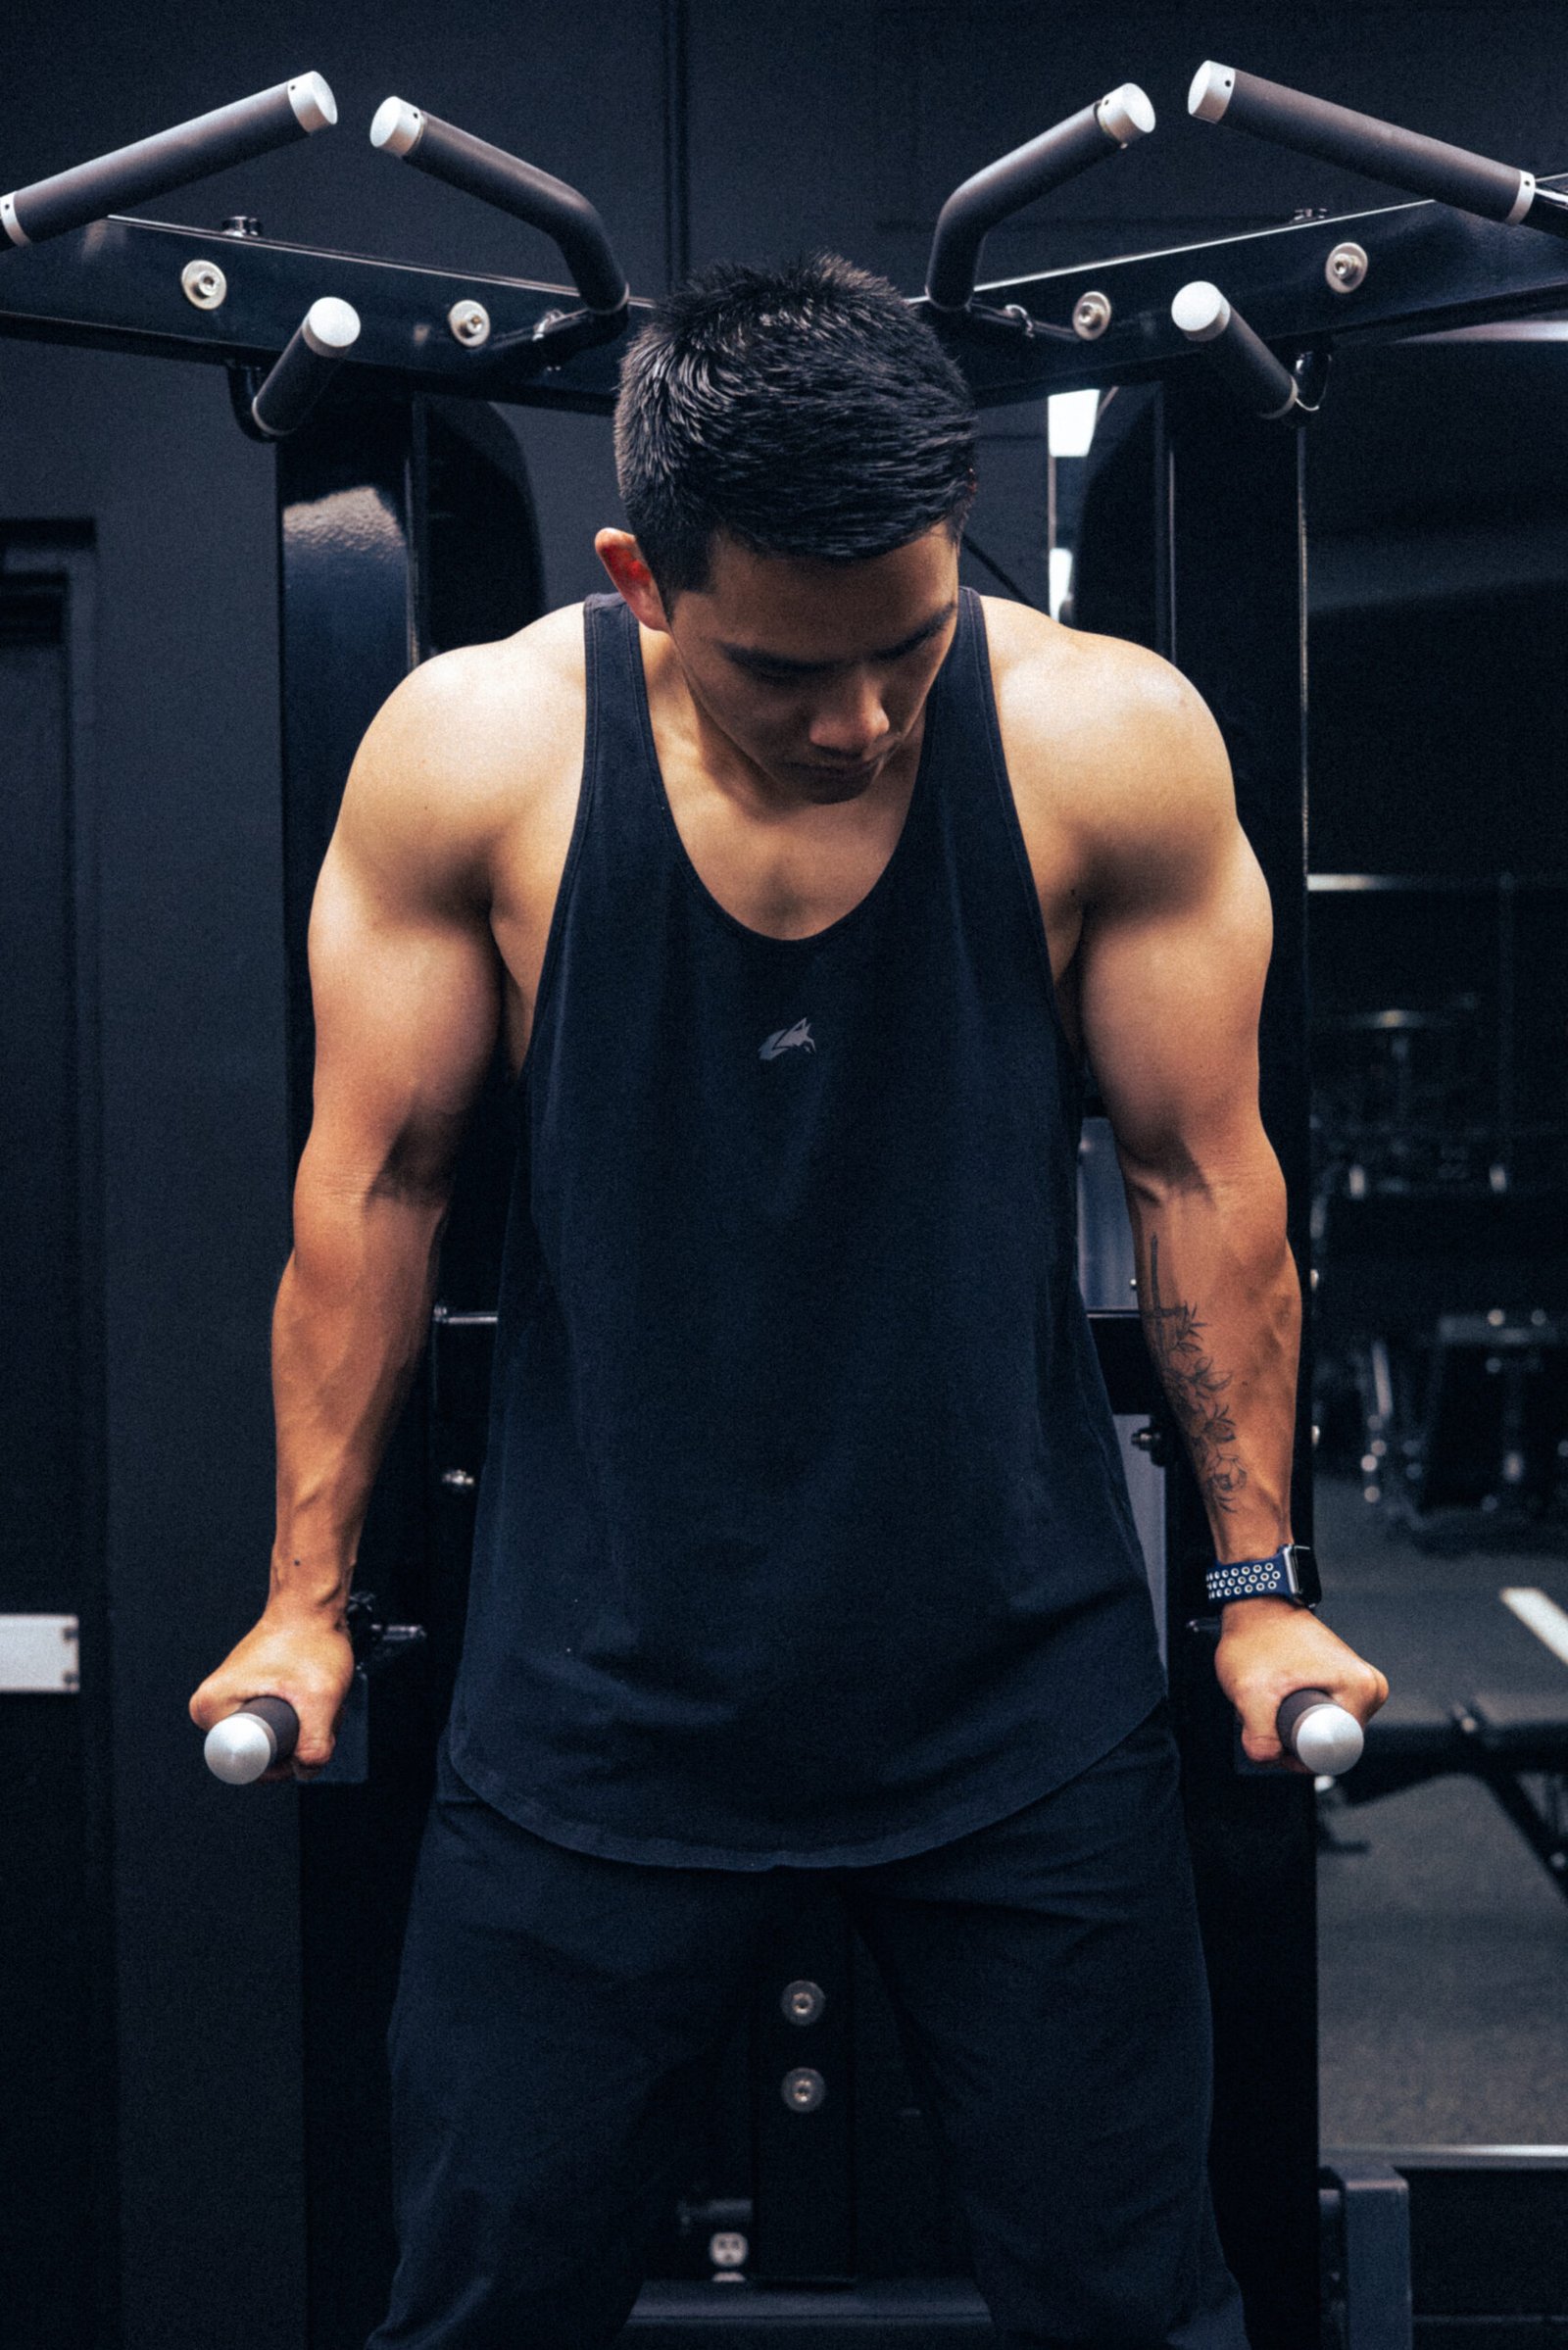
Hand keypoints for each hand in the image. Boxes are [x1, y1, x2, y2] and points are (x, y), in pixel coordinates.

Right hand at [189, 1604, 355, 1782]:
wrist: (312, 1605)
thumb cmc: (309, 1638)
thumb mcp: (319, 1696)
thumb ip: (317, 1741)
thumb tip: (307, 1771)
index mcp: (210, 1709)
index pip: (248, 1765)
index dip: (285, 1761)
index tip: (306, 1731)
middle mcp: (210, 1707)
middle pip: (261, 1753)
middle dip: (297, 1741)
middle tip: (316, 1709)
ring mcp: (227, 1701)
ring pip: (272, 1739)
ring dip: (302, 1728)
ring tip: (315, 1695)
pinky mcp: (244, 1696)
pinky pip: (273, 1724)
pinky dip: (298, 1717)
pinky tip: (311, 1694)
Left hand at [1214, 1597, 1387, 1771]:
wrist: (1256, 1605)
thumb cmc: (1257, 1636)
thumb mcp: (1250, 1690)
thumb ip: (1258, 1735)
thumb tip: (1269, 1757)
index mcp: (1362, 1689)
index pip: (1333, 1753)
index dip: (1296, 1755)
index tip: (1272, 1732)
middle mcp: (1370, 1687)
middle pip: (1328, 1743)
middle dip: (1291, 1737)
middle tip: (1267, 1709)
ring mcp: (1360, 1685)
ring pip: (1321, 1731)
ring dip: (1290, 1724)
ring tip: (1273, 1695)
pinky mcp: (1346, 1683)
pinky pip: (1321, 1716)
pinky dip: (1295, 1713)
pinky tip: (1279, 1693)